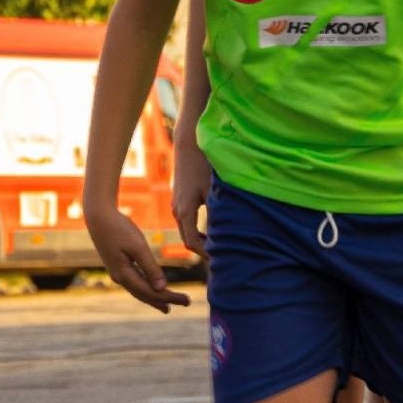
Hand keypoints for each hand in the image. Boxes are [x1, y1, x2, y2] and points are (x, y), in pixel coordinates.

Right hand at [86, 203, 190, 312]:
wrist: (99, 217)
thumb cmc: (119, 229)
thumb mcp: (138, 247)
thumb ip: (150, 268)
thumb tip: (162, 288)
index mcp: (124, 275)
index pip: (151, 292)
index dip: (170, 297)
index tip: (187, 300)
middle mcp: (120, 277)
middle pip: (145, 294)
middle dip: (165, 300)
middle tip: (186, 303)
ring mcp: (118, 272)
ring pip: (139, 290)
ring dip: (155, 297)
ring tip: (167, 306)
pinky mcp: (119, 265)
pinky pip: (135, 281)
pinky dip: (147, 287)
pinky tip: (153, 288)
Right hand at [170, 132, 211, 258]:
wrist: (190, 143)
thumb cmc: (204, 164)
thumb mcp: (214, 190)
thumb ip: (217, 214)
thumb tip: (225, 235)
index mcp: (185, 211)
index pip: (193, 243)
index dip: (207, 254)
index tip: (222, 259)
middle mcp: (177, 210)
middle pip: (188, 240)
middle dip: (204, 250)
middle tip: (223, 258)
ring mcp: (177, 204)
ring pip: (187, 230)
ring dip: (201, 240)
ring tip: (220, 247)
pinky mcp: (180, 198)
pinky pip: (187, 221)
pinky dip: (197, 229)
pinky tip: (212, 230)